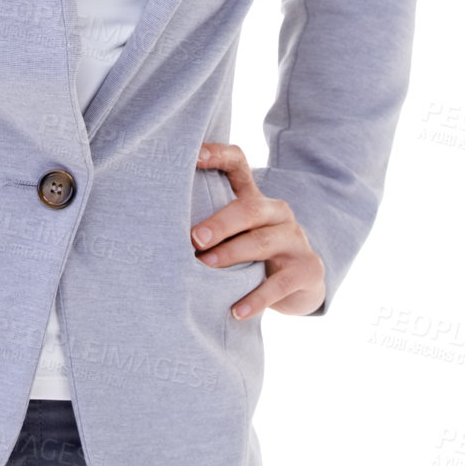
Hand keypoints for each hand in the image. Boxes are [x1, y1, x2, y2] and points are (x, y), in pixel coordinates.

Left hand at [192, 142, 326, 318]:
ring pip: (262, 242)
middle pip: (249, 208)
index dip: (216, 155)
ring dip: (230, 255)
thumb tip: (157, 226)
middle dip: (219, 222)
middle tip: (194, 238)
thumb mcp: (236, 234)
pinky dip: (256, 299)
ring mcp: (296, 240)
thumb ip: (208, 224)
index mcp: (256, 197)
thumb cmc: (254, 255)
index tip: (191, 156)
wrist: (302, 284)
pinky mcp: (308, 270)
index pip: (238, 164)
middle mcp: (278, 212)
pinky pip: (279, 285)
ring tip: (205, 267)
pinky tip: (236, 310)